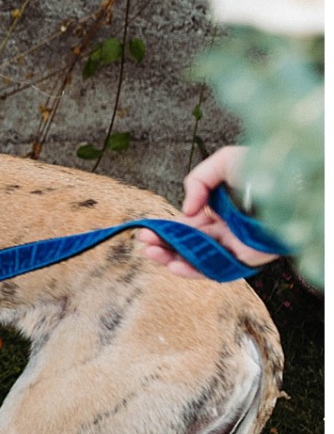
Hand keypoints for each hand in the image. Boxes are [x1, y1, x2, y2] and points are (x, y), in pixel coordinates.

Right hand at [134, 145, 278, 278]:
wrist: (290, 185)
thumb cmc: (264, 169)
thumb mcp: (223, 163)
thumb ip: (197, 181)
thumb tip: (187, 210)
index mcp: (222, 211)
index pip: (189, 225)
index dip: (167, 228)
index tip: (147, 229)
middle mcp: (227, 230)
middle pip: (189, 243)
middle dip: (163, 244)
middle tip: (143, 243)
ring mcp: (236, 245)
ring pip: (197, 258)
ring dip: (172, 258)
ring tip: (151, 253)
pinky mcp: (246, 259)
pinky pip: (215, 269)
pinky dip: (193, 270)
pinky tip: (173, 265)